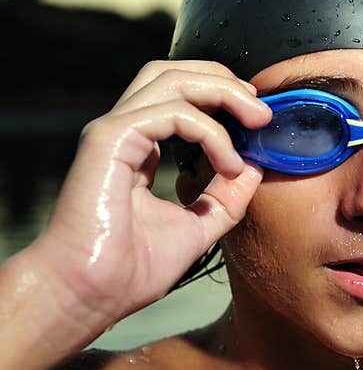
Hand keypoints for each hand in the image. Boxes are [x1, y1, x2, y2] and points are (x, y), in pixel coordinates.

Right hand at [33, 60, 271, 334]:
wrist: (93, 295)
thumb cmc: (133, 269)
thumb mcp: (199, 225)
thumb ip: (226, 197)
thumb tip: (256, 167)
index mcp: (139, 148)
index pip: (179, 96)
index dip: (221, 96)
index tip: (258, 120)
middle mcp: (124, 132)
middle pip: (174, 73)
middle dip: (224, 82)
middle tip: (263, 110)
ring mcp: (114, 131)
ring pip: (172, 79)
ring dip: (223, 93)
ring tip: (256, 120)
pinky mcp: (110, 138)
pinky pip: (173, 114)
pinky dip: (210, 132)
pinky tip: (229, 163)